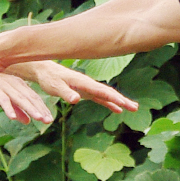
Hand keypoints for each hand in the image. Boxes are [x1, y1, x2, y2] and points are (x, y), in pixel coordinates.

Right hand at [0, 67, 52, 123]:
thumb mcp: (3, 100)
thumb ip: (16, 109)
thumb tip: (28, 121)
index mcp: (18, 85)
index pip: (33, 98)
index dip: (42, 109)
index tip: (50, 119)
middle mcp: (13, 84)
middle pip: (29, 98)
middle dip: (40, 110)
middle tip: (49, 121)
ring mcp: (4, 85)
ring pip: (19, 99)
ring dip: (29, 109)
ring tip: (38, 119)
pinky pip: (2, 99)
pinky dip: (8, 108)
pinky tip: (13, 117)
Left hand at [8, 61, 137, 113]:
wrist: (44, 71)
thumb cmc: (48, 78)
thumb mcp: (55, 87)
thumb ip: (66, 93)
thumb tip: (76, 99)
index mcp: (83, 82)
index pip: (102, 91)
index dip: (114, 97)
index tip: (124, 104)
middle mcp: (88, 84)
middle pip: (109, 92)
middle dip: (122, 100)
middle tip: (135, 108)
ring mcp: (88, 88)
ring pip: (107, 95)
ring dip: (119, 101)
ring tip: (132, 108)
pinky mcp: (85, 92)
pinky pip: (100, 98)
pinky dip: (109, 103)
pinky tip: (117, 110)